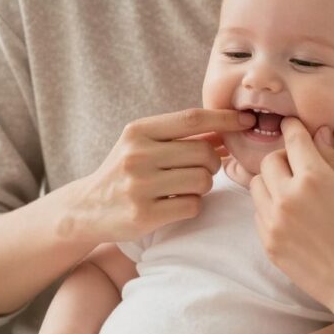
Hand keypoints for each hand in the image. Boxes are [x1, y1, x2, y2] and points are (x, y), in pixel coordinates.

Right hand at [71, 108, 254, 243]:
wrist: (86, 208)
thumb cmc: (124, 171)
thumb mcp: (143, 145)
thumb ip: (182, 136)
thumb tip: (228, 127)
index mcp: (138, 131)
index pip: (192, 118)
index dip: (225, 119)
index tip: (247, 121)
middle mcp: (137, 155)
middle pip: (204, 153)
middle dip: (212, 163)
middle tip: (199, 170)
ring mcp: (139, 186)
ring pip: (202, 181)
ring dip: (202, 186)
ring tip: (183, 188)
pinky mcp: (143, 215)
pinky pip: (193, 206)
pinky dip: (192, 206)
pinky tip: (174, 205)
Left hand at [250, 118, 333, 316]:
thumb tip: (317, 135)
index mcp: (314, 178)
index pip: (292, 139)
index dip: (293, 129)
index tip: (293, 127)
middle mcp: (287, 197)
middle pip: (269, 161)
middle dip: (283, 158)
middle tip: (300, 167)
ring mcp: (274, 222)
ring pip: (257, 186)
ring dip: (272, 182)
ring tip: (295, 193)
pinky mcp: (269, 244)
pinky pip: (259, 213)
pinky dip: (270, 208)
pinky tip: (294, 217)